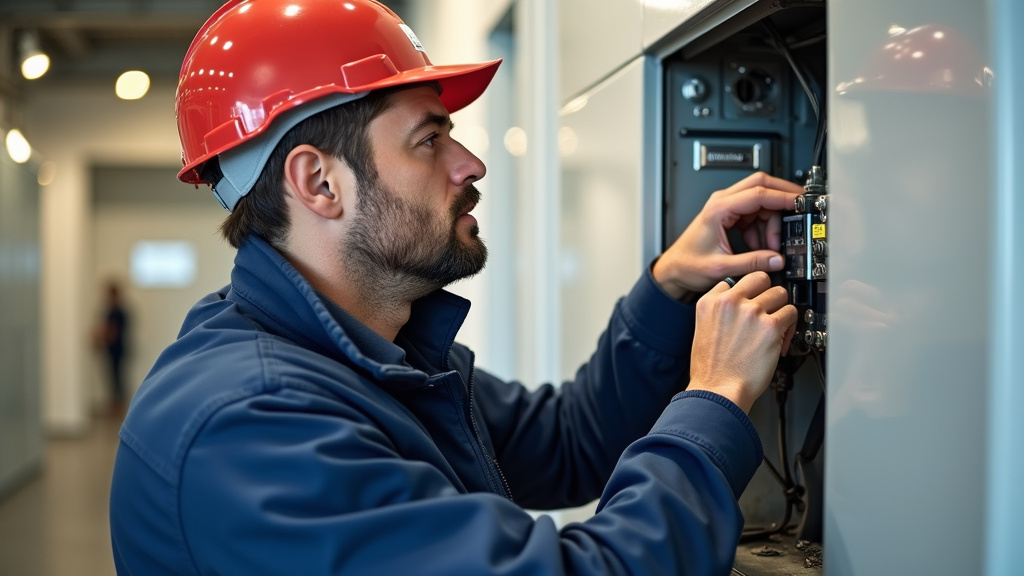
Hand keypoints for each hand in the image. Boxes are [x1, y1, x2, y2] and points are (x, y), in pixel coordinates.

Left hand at [653, 172, 803, 299]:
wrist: (674, 269)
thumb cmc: (688, 264)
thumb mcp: (722, 267)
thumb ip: (752, 263)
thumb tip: (777, 259)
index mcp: (719, 208)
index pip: (758, 193)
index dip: (782, 196)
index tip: (800, 203)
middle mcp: (723, 202)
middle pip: (762, 186)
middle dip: (783, 198)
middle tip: (799, 212)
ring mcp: (727, 207)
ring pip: (762, 202)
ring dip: (772, 223)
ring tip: (769, 247)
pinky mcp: (731, 215)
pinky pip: (756, 214)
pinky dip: (764, 229)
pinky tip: (759, 247)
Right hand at [686, 272, 797, 412]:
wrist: (718, 391)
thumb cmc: (712, 369)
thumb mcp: (703, 330)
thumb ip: (720, 312)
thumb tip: (742, 304)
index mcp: (710, 302)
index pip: (734, 281)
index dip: (745, 293)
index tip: (750, 302)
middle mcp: (730, 302)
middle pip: (760, 279)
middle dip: (766, 293)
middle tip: (767, 309)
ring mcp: (751, 312)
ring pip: (779, 293)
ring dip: (780, 309)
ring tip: (775, 325)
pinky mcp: (770, 326)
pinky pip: (791, 313)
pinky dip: (790, 325)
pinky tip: (781, 337)